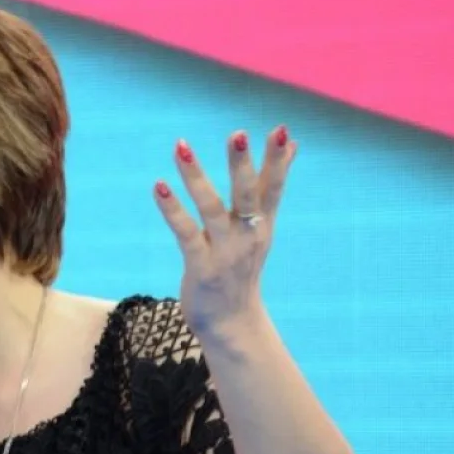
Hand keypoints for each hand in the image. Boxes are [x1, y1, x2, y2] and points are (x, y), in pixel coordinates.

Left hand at [153, 125, 296, 338]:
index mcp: (262, 225)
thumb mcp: (261, 227)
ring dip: (196, 176)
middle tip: (238, 134)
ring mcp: (224, 252)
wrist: (232, 324)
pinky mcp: (201, 267)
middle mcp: (247, 236)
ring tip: (181, 147)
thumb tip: (294, 145)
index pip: (273, 188)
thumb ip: (271, 187)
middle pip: (248, 195)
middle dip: (243, 165)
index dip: (278, 160)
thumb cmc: (242, 268)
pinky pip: (185, 233)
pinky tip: (159, 185)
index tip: (281, 130)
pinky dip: (172, 209)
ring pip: (211, 208)